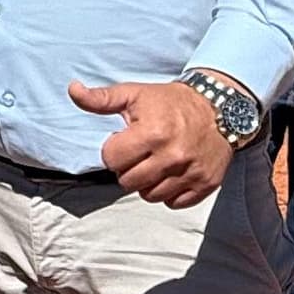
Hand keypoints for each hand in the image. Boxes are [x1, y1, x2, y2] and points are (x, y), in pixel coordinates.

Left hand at [68, 78, 231, 208]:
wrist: (220, 108)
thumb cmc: (171, 102)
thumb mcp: (135, 94)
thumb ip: (101, 98)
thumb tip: (73, 89)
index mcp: (152, 133)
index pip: (112, 160)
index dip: (114, 150)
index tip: (125, 141)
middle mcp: (172, 156)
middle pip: (128, 182)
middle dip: (129, 168)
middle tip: (141, 153)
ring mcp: (191, 172)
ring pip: (150, 196)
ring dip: (148, 183)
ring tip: (156, 163)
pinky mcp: (206, 184)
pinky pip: (174, 203)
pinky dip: (170, 192)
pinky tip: (172, 173)